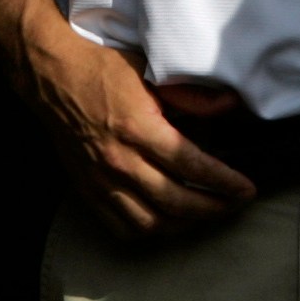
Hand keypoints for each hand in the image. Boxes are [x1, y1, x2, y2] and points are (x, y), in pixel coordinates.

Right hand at [20, 21, 255, 241]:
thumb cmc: (103, 69)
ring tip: (206, 214)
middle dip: (213, 208)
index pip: (191, 165)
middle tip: (235, 205)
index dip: (223, 182)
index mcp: (138, 127)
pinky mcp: (87, 189)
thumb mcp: (151, 71)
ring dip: (184, 225)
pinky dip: (148, 232)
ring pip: (149, 222)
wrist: (52, 76)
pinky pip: (120, 226)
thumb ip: (192, 95)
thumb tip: (231, 105)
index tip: (247, 189)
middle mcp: (120, 160)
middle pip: (175, 201)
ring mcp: (101, 179)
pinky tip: (167, 223)